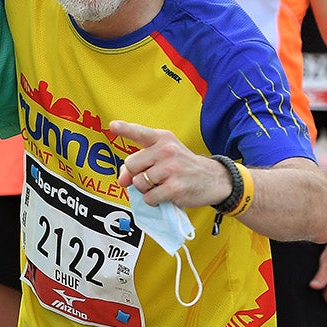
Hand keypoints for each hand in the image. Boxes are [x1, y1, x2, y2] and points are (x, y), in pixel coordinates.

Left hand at [111, 119, 230, 208]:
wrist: (214, 179)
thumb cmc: (183, 167)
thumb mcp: (164, 156)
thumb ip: (140, 162)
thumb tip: (122, 180)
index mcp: (163, 138)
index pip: (140, 132)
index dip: (125, 129)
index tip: (113, 125)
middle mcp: (167, 150)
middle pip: (131, 165)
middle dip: (137, 174)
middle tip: (154, 176)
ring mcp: (171, 169)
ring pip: (139, 183)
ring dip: (146, 189)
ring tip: (162, 185)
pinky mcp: (175, 188)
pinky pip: (149, 197)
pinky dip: (153, 200)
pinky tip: (166, 195)